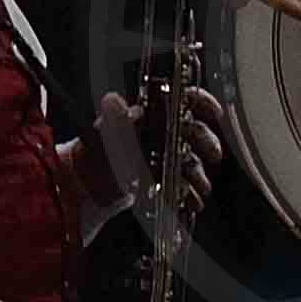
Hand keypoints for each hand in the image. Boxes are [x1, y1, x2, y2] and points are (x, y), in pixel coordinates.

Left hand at [88, 84, 221, 219]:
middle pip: (195, 131)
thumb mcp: (103, 137)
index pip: (181, 100)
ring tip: (198, 186)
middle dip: (207, 142)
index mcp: (149, 116)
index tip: (214, 111)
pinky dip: (191, 193)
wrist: (86, 188)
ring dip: (200, 173)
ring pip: (193, 160)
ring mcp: (165, 157)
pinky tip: (190, 200)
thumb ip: (113, 121)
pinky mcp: (165, 179)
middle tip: (211, 155)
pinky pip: (185, 184)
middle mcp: (161, 133)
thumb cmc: (93, 156)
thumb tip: (113, 100)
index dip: (201, 102)